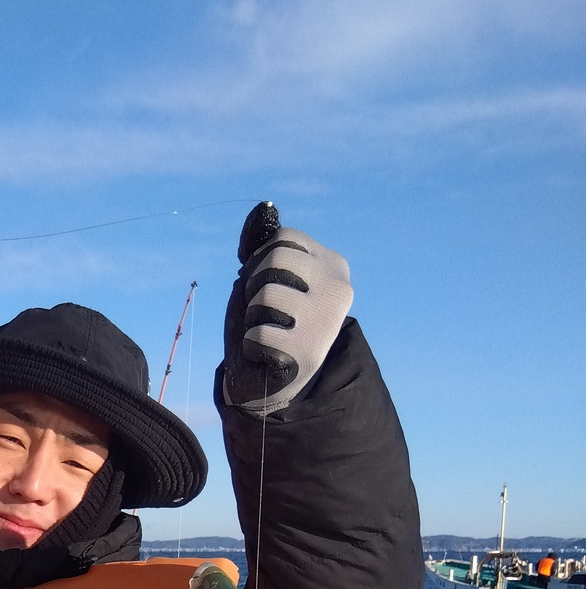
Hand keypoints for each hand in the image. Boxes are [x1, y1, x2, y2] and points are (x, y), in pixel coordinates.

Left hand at [222, 203, 352, 413]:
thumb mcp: (268, 277)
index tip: (265, 283)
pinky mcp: (308, 351)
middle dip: (255, 284)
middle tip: (262, 310)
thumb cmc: (268, 323)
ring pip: (265, 294)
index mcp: (333, 265)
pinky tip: (266, 354)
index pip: (284, 237)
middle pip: (276, 258)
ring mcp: (326, 319)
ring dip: (252, 315)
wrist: (275, 381)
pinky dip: (250, 346)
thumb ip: (265, 245)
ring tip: (266, 330)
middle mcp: (338, 288)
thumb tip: (264, 207)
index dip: (260, 259)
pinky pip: (258, 333)